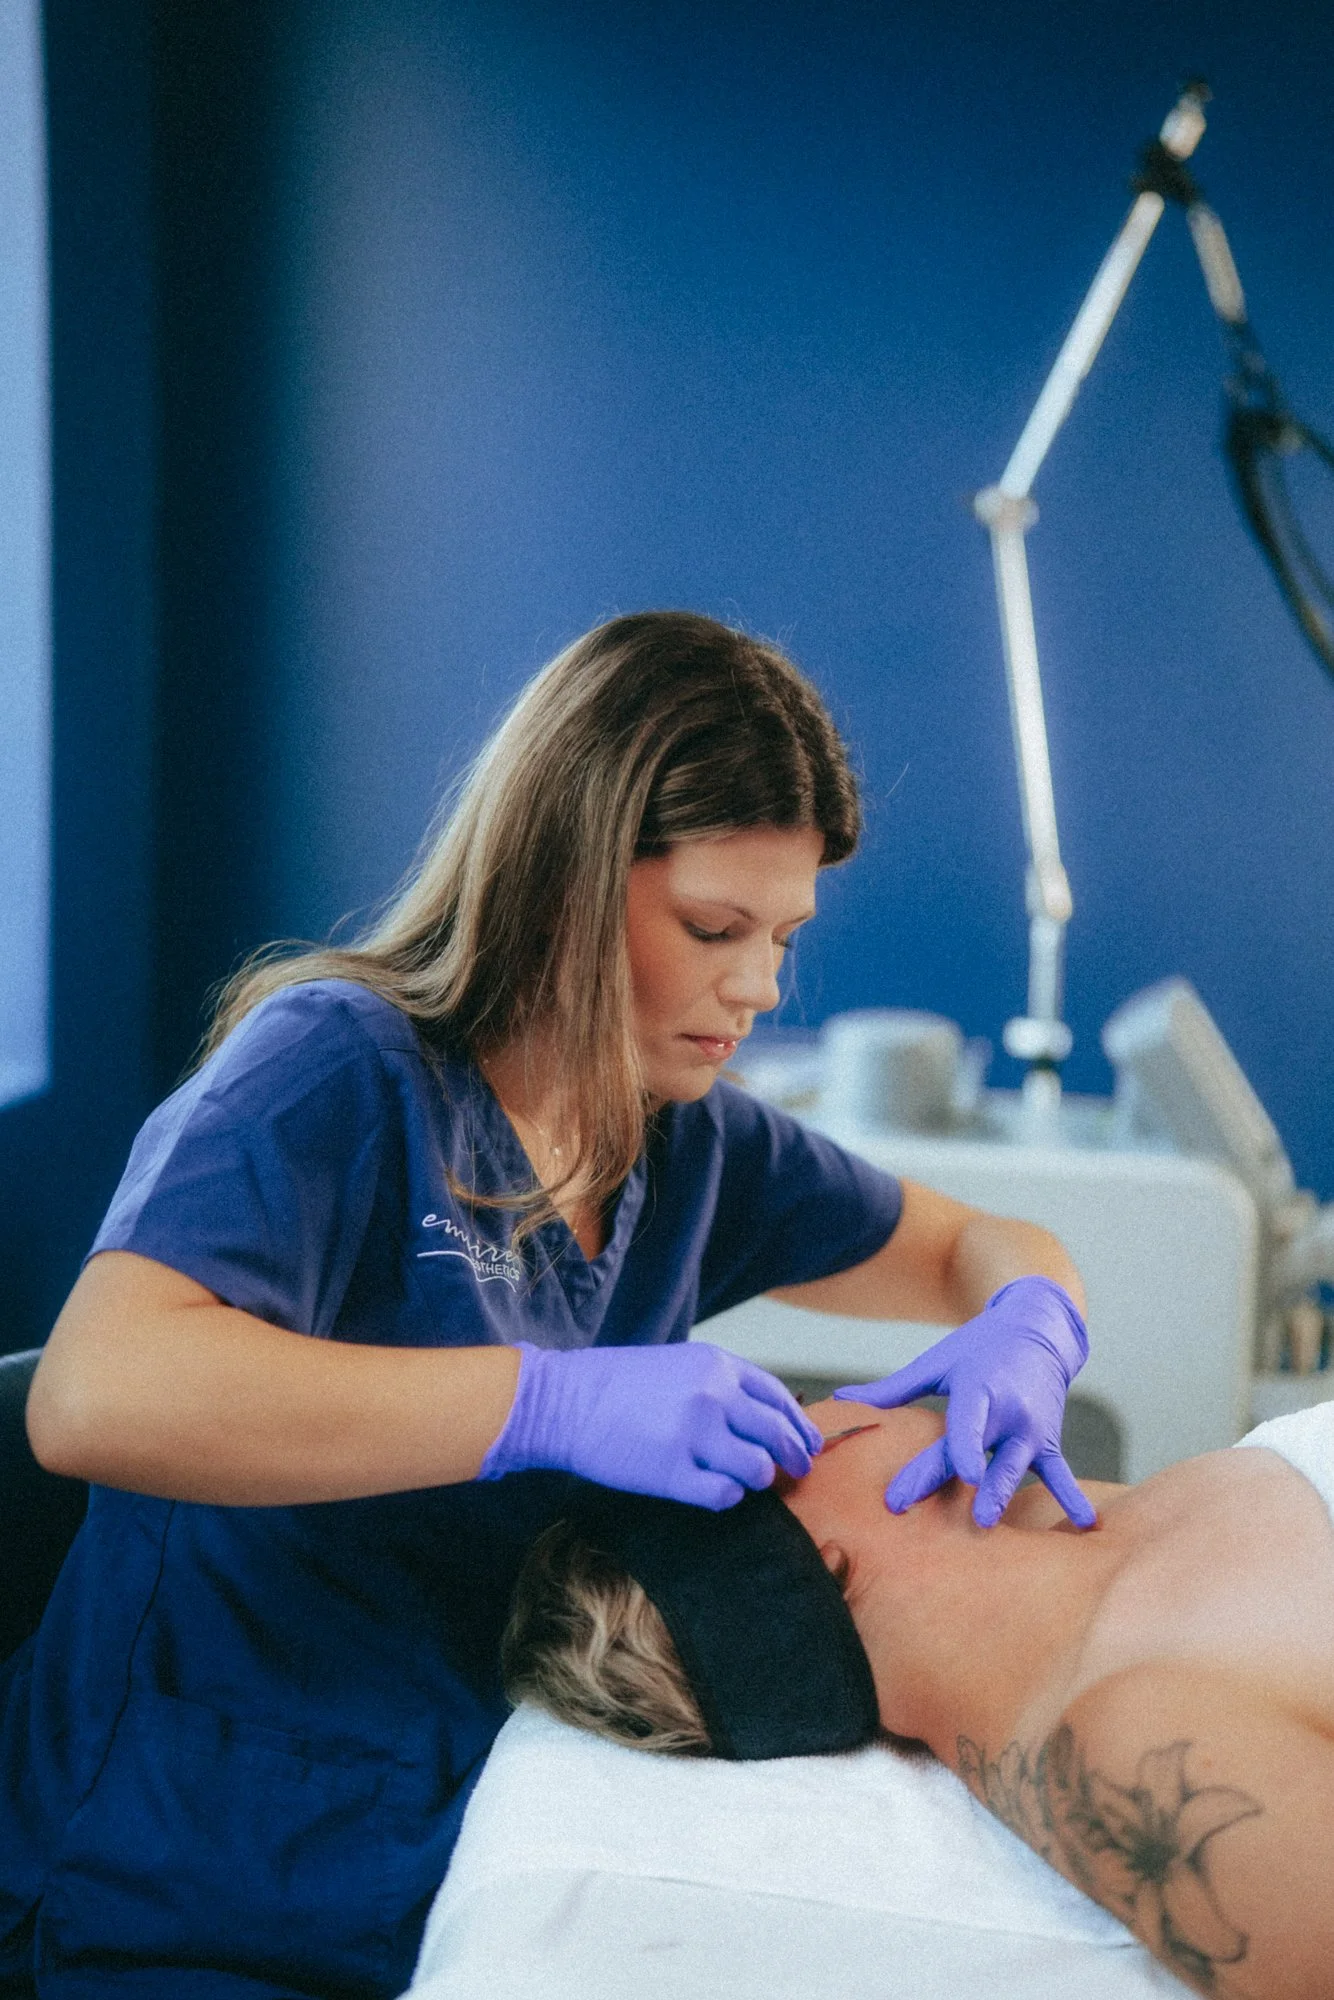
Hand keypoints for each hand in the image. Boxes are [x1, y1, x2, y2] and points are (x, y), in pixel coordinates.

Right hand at [478, 1340, 823, 1509]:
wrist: (564, 1401)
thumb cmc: (617, 1384)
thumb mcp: (678, 1364)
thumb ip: (722, 1385)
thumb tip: (764, 1420)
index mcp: (716, 1366)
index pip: (778, 1398)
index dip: (799, 1425)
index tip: (810, 1444)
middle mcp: (713, 1396)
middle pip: (777, 1435)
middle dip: (794, 1457)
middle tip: (799, 1472)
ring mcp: (694, 1435)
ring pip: (757, 1469)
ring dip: (757, 1479)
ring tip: (743, 1480)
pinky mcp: (673, 1474)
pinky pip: (724, 1496)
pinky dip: (728, 1497)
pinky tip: (715, 1491)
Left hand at [834, 1275, 1094, 1528]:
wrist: (1036, 1330)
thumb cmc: (978, 1349)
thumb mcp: (936, 1364)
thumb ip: (892, 1388)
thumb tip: (839, 1400)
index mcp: (978, 1390)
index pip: (964, 1425)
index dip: (961, 1448)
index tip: (961, 1472)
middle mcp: (1007, 1411)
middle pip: (977, 1453)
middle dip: (956, 1483)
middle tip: (938, 1513)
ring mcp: (1030, 1428)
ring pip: (1014, 1466)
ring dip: (1002, 1493)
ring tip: (986, 1522)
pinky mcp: (1047, 1441)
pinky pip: (1059, 1472)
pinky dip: (1072, 1497)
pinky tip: (1087, 1525)